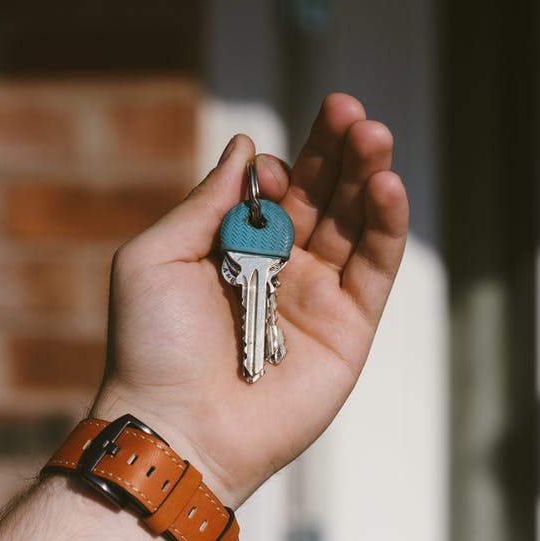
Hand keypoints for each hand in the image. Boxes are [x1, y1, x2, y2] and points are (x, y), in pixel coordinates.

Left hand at [90, 93, 408, 506]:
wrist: (177, 428)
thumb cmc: (152, 346)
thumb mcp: (155, 258)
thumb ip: (205, 202)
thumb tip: (244, 147)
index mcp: (235, 248)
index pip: (276, 189)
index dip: (284, 167)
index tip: (273, 170)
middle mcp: (282, 266)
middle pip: (324, 195)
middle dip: (338, 151)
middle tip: (351, 111)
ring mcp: (319, 296)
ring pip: (356, 223)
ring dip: (369, 175)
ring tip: (374, 135)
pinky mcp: (350, 328)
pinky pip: (376, 269)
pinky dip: (387, 226)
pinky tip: (387, 187)